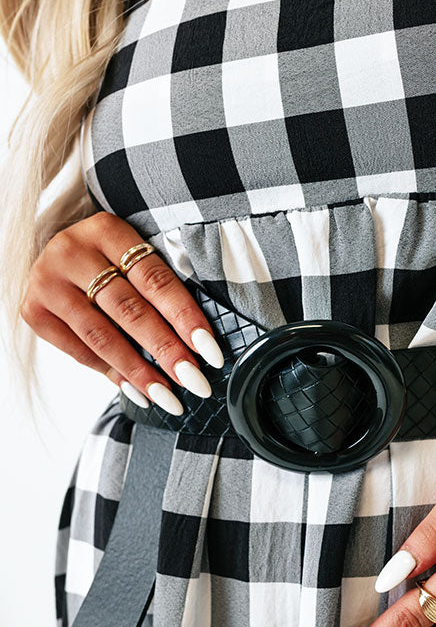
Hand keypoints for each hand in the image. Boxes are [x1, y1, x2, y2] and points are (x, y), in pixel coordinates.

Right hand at [20, 210, 223, 413]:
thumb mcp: (133, 257)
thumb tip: (198, 346)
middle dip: (167, 350)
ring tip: (168, 396)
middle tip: (195, 381)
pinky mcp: (33, 311)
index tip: (210, 351)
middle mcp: (72, 252)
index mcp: (107, 230)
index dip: (185, 317)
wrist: (56, 257)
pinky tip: (137, 390)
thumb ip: (158, 290)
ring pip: (102, 336)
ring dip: (140, 371)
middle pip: (129, 310)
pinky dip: (112, 373)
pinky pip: (79, 351)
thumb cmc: (108, 261)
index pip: (154, 279)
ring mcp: (48, 282)